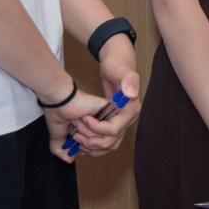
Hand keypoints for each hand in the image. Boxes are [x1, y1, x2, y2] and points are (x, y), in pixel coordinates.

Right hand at [39, 84, 105, 162]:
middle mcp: (103, 124)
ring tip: (77, 122)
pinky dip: (95, 127)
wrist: (59, 101)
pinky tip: (84, 117)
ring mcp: (108, 117)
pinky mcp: (111, 109)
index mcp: (94, 129)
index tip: (79, 149)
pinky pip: (111, 129)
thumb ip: (61, 150)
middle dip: (90, 146)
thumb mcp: (57, 138)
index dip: (92, 152)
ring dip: (89, 135)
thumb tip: (70, 159)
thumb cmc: (57, 114)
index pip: (104, 148)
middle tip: (76, 136)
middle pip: (110, 146)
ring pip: (109, 139)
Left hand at [66, 36, 141, 156]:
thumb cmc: (118, 64)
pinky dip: (93, 144)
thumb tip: (130, 93)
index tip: (83, 119)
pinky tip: (81, 141)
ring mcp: (122, 122)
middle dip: (93, 141)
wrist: (117, 62)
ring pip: (108, 144)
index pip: (115, 129)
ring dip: (92, 147)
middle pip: (111, 141)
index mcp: (132, 110)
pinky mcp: (114, 122)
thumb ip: (128, 80)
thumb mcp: (120, 70)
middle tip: (76, 135)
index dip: (97, 128)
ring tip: (76, 140)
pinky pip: (105, 140)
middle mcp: (129, 119)